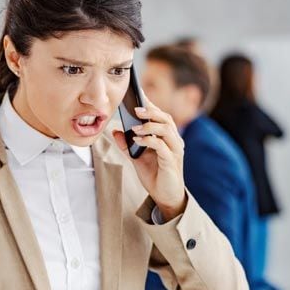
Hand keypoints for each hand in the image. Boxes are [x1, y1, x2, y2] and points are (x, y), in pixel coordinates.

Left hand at [112, 100, 186, 219]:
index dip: (150, 104)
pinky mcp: (171, 162)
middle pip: (166, 118)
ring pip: (166, 130)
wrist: (165, 196)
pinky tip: (138, 140)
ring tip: (134, 127)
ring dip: (150, 125)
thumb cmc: (154, 174)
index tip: (138, 93)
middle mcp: (174, 140)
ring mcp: (175, 150)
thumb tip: (114, 130)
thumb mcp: (136, 158)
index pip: (160, 115)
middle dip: (151, 111)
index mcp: (166, 136)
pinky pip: (162, 147)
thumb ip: (126, 144)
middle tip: (135, 108)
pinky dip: (150, 141)